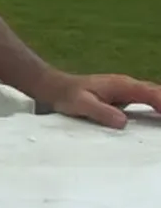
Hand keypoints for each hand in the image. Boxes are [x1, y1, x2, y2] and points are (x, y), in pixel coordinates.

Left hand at [42, 72, 160, 127]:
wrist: (56, 88)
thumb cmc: (68, 95)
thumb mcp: (81, 104)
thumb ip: (101, 112)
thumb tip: (123, 122)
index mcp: (121, 85)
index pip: (150, 93)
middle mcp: (128, 86)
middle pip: (157, 93)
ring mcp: (127, 91)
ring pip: (153, 96)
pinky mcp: (124, 98)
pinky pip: (146, 102)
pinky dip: (157, 109)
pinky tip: (159, 122)